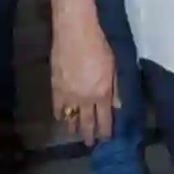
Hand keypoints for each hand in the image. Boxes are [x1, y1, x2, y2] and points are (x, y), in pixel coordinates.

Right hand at [51, 19, 117, 147]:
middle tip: (90, 143)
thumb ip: (116, 89)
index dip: (106, 131)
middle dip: (90, 135)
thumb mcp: (115, 66)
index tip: (106, 139)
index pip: (105, 120)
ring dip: (74, 128)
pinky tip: (62, 119)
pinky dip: (60, 115)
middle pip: (87, 123)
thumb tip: (118, 107)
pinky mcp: (55, 88)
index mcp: (102, 94)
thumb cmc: (100, 43)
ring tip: (76, 134)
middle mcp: (85, 99)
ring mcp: (68, 95)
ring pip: (70, 119)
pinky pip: (57, 108)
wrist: (75, 30)